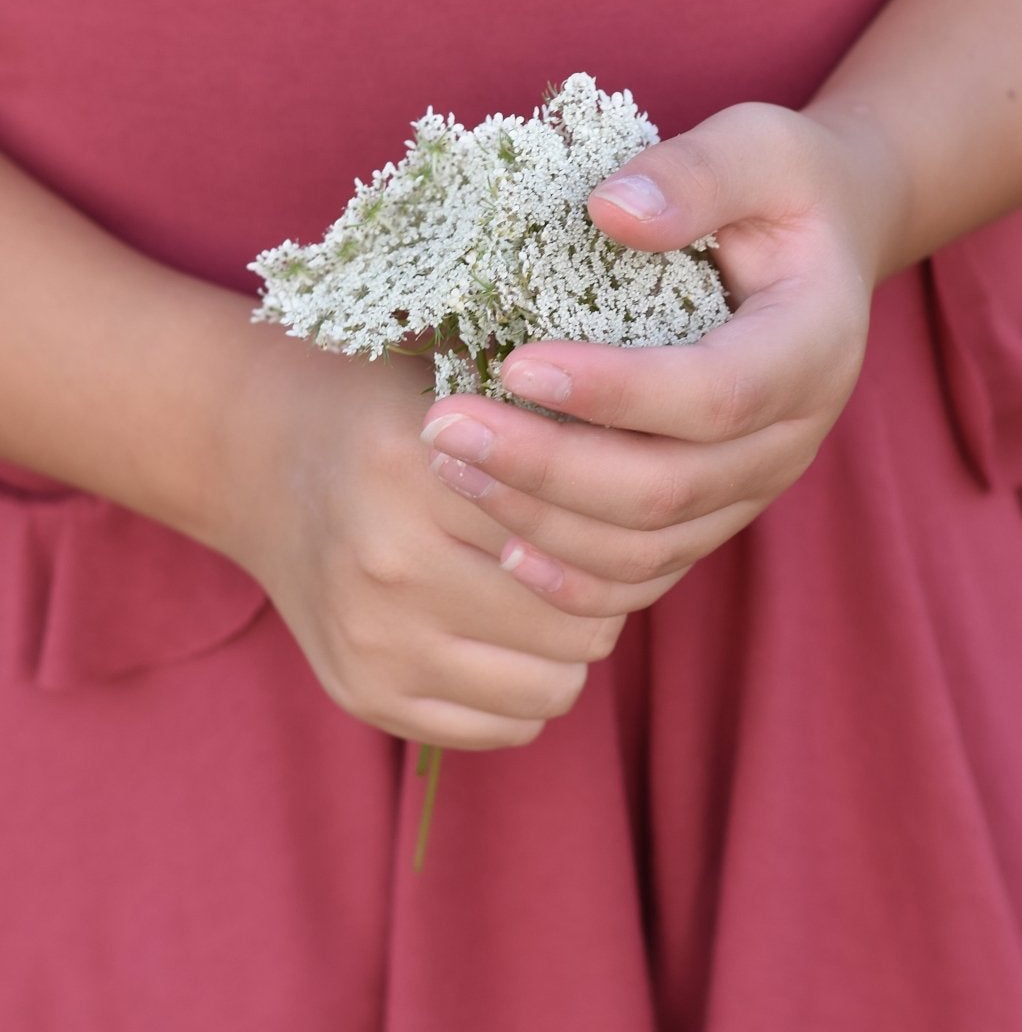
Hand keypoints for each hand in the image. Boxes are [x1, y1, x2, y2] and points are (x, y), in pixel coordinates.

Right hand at [214, 337, 624, 748]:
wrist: (266, 462)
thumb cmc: (393, 407)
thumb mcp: (467, 377)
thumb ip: (554, 417)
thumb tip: (674, 462)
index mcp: (422, 461)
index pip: (583, 530)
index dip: (625, 522)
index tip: (631, 500)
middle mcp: (390, 558)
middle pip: (580, 620)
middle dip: (608, 591)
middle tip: (598, 553)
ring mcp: (371, 638)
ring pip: (552, 686)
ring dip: (568, 645)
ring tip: (551, 592)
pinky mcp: (363, 693)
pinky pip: (504, 726)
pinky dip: (524, 687)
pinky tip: (506, 631)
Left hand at [421, 101, 889, 615]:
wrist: (828, 237)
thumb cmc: (784, 183)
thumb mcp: (758, 147)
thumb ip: (696, 174)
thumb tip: (610, 209)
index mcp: (813, 344)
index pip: (717, 394)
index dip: (616, 392)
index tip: (517, 365)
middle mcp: (793, 434)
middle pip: (670, 488)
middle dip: (549, 468)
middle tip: (445, 426)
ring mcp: (755, 483)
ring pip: (651, 544)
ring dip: (543, 520)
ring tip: (451, 466)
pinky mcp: (719, 508)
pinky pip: (650, 571)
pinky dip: (574, 576)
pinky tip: (501, 546)